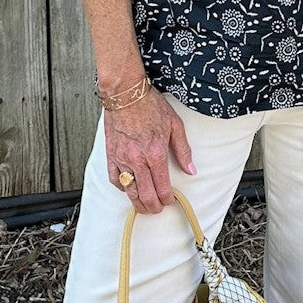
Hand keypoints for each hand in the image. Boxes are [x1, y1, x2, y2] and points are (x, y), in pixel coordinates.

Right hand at [104, 88, 195, 212]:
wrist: (126, 93)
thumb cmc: (150, 105)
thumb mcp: (175, 125)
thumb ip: (183, 150)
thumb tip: (191, 169)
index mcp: (155, 154)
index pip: (162, 187)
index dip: (167, 198)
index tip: (170, 200)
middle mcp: (138, 160)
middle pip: (145, 194)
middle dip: (153, 206)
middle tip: (157, 209)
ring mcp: (122, 159)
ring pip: (129, 190)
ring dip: (137, 202)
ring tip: (143, 206)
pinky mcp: (111, 155)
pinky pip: (114, 178)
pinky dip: (121, 187)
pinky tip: (128, 189)